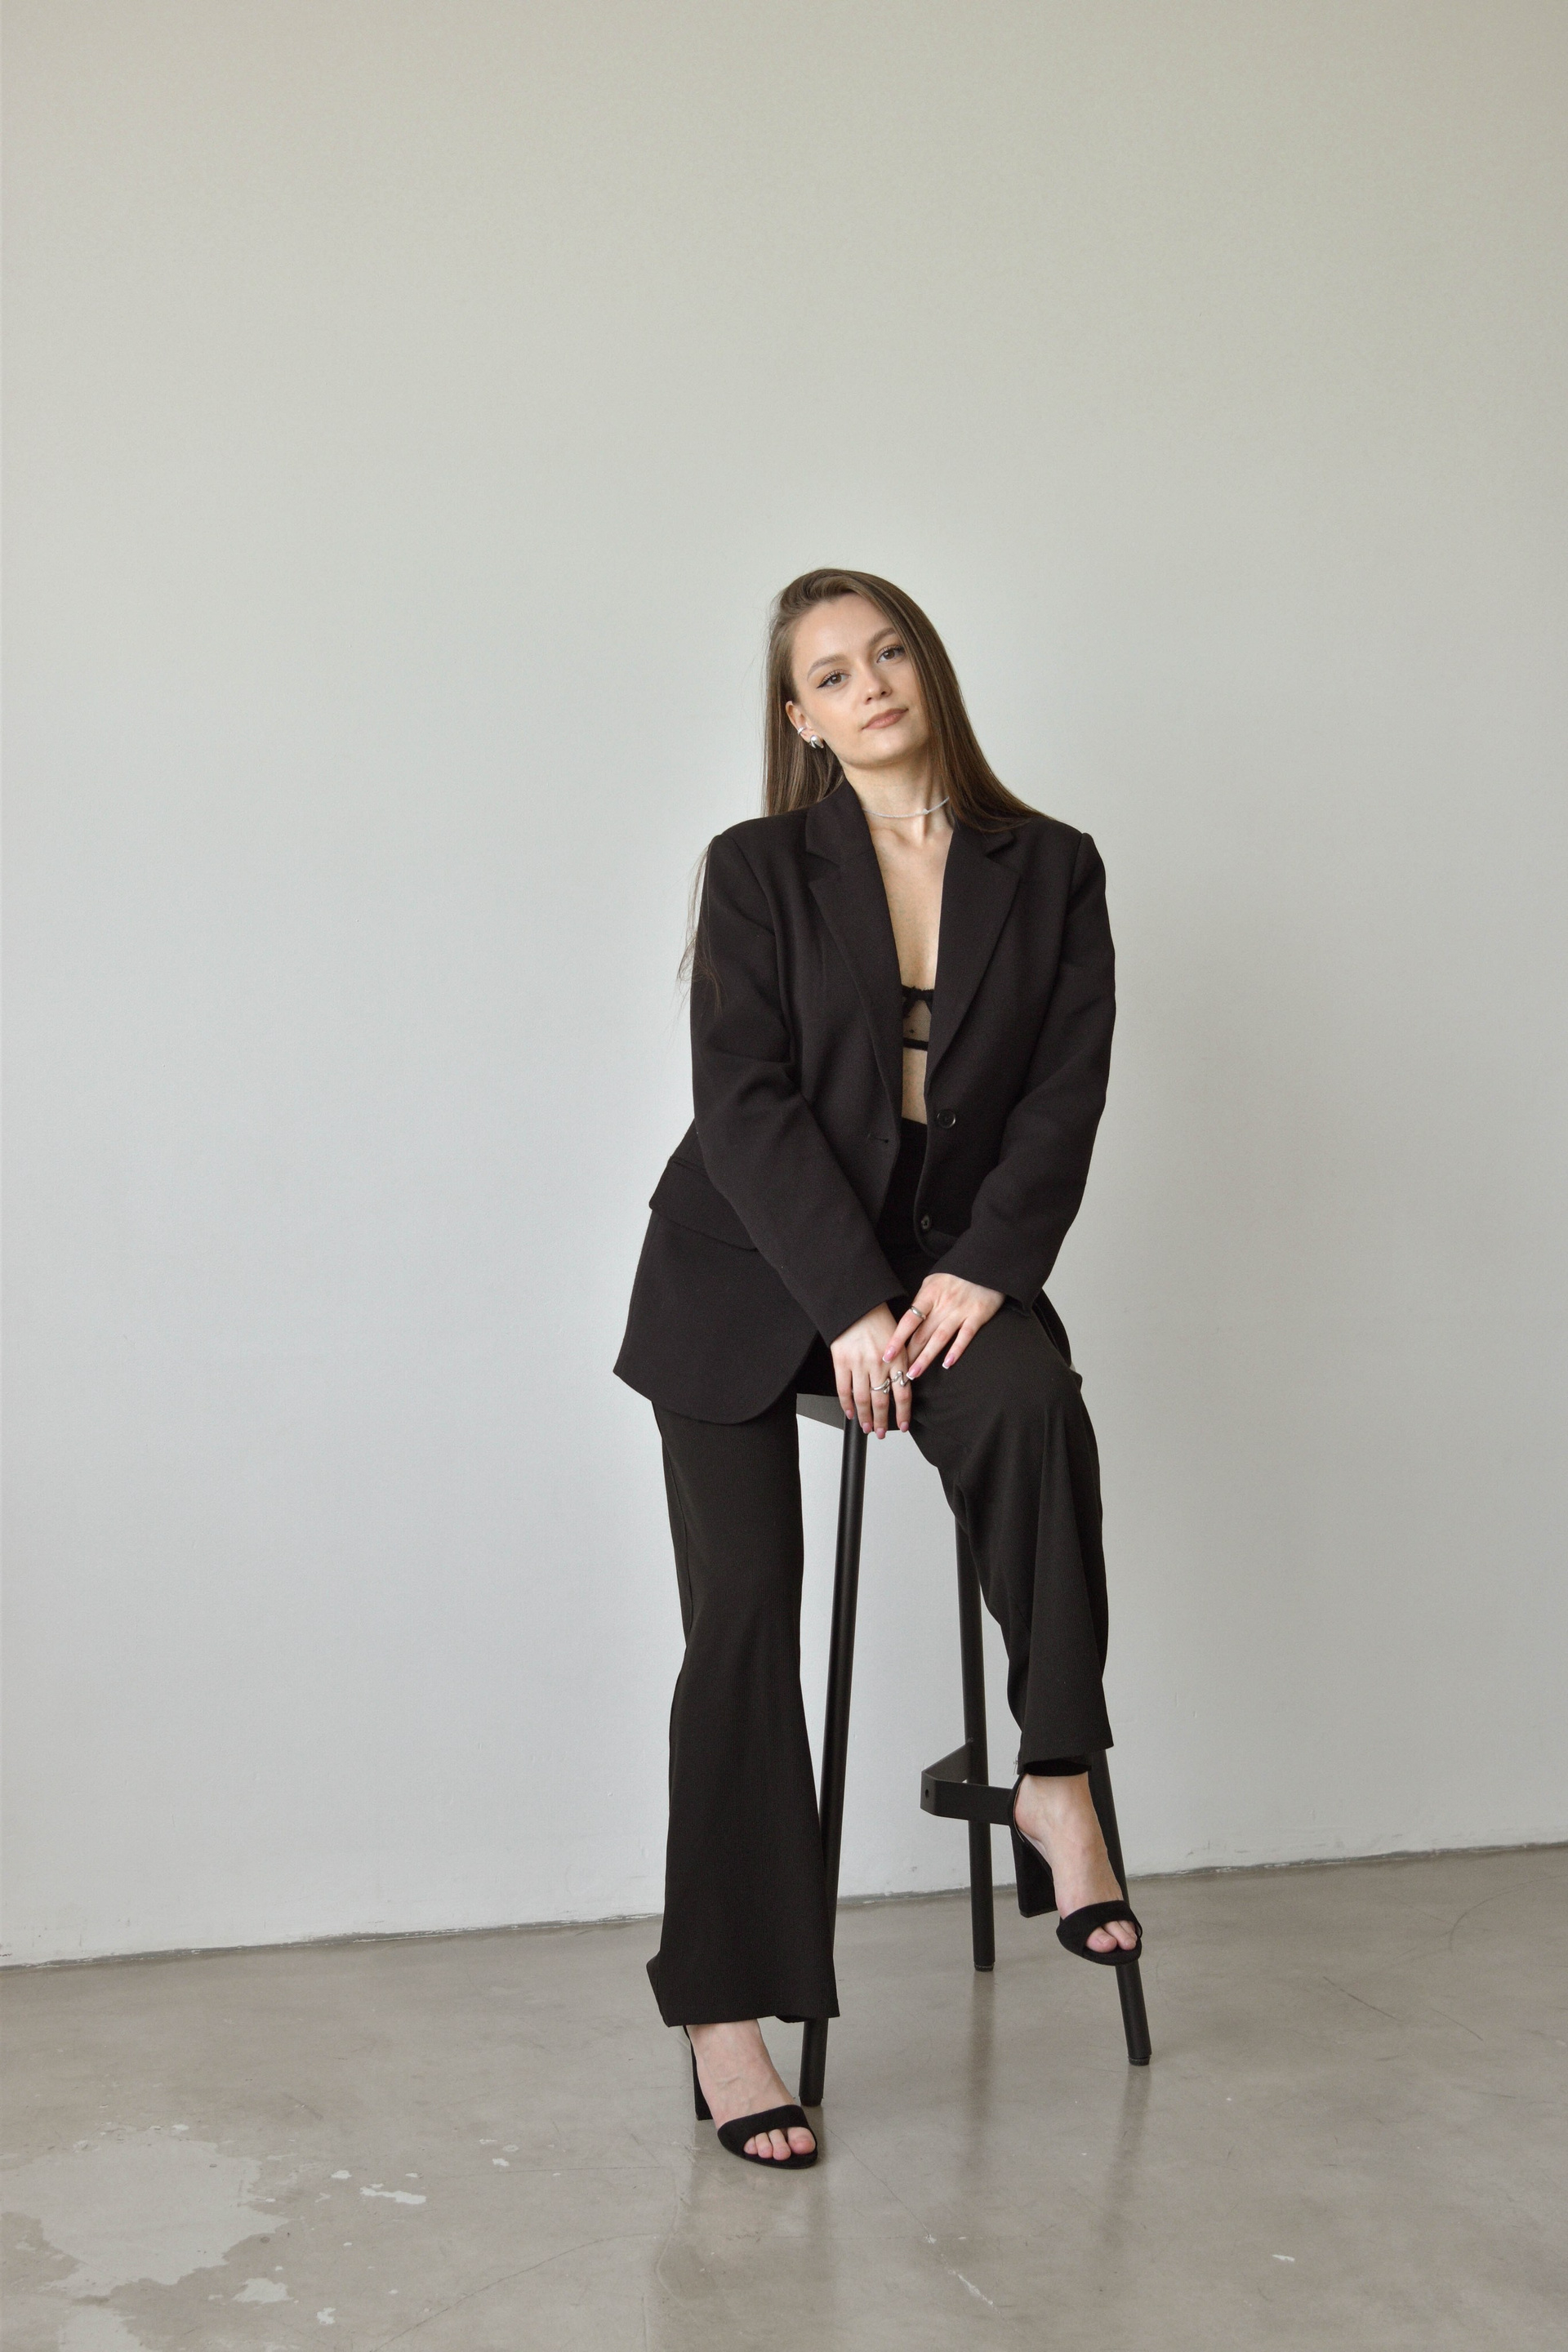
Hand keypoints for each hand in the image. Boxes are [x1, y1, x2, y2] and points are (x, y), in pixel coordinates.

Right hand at [830, 1304, 911, 1436]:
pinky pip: (843, 1389)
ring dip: (865, 1417)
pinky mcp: (841, 1362)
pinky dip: (846, 1404)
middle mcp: (879, 1364)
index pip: (903, 1394)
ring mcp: (858, 1364)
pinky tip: (850, 1413)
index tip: (902, 1426)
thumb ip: (902, 1363)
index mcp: (897, 1359)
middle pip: (881, 1401)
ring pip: (862, 1399)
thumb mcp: (900, 1340)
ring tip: (867, 1427)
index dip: (903, 1413)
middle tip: (880, 1433)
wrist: (857, 1305)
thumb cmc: (879, 1321)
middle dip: (882, 1421)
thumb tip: (904, 1387)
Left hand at [886, 1273, 1005, 1378]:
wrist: (985, 1263)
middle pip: (922, 1334)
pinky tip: (947, 1364)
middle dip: (909, 1355)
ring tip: (915, 1373)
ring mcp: (960, 1311)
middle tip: (899, 1374)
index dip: (897, 1339)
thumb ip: (922, 1301)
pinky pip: (965, 1336)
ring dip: (926, 1358)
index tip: (887, 1354)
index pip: (909, 1321)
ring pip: (940, 1339)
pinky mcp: (977, 1316)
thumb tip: (910, 1322)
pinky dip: (956, 1350)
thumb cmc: (956, 1273)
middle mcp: (943, 1305)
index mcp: (929, 1295)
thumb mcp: (933, 1281)